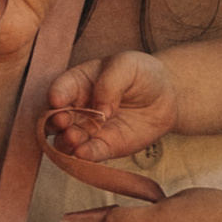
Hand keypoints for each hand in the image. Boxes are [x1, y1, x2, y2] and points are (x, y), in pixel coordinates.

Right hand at [45, 48, 176, 163]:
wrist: (165, 97)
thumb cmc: (141, 75)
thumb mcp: (127, 65)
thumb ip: (110, 83)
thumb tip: (101, 110)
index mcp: (76, 83)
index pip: (60, 89)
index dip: (57, 94)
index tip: (57, 100)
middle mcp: (76, 108)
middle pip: (56, 118)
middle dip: (56, 121)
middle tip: (63, 121)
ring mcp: (87, 130)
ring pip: (67, 140)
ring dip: (66, 141)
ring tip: (74, 138)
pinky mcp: (102, 147)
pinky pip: (89, 154)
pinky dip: (84, 156)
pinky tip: (83, 154)